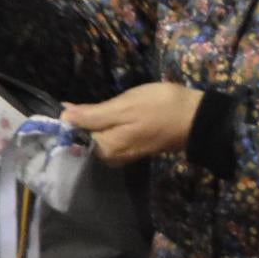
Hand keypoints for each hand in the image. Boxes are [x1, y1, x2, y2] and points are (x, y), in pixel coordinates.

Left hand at [63, 83, 202, 165]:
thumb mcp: (123, 107)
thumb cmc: (159, 108)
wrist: (196, 118)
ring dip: (91, 121)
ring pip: (97, 135)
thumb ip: (92, 115)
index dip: (68, 119)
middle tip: (72, 101)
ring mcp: (123, 153)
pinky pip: (109, 135)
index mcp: (106, 149)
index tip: (62, 104)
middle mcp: (111, 157)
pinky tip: (105, 112)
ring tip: (85, 104)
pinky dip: (104, 124)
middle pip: (84, 137)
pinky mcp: (132, 146)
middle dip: (78, 121)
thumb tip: (62, 117)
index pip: (74, 135)